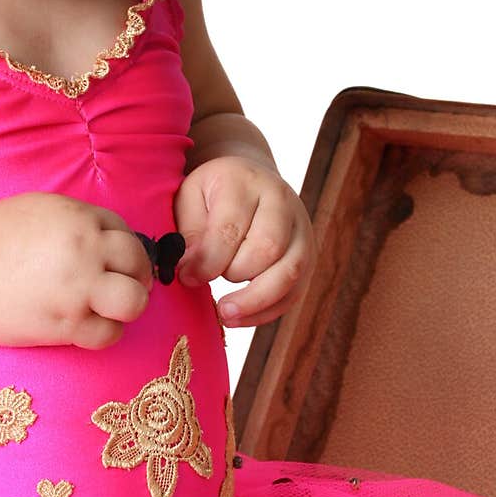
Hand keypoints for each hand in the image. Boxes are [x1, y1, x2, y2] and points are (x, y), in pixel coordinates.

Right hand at [0, 192, 152, 348]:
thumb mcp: (35, 210)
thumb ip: (73, 220)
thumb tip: (101, 238)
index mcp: (77, 217)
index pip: (123, 229)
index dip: (123, 248)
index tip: (116, 262)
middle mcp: (85, 249)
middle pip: (137, 262)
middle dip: (135, 275)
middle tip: (122, 286)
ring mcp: (79, 288)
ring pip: (133, 301)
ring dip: (127, 306)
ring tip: (110, 310)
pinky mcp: (67, 323)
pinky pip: (109, 333)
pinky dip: (104, 333)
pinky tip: (88, 327)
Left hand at [174, 157, 314, 325]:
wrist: (250, 179)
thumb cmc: (214, 194)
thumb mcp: (190, 198)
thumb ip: (189, 232)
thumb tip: (189, 271)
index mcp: (246, 182)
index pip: (231, 228)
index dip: (208, 261)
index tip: (186, 278)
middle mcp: (282, 202)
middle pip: (268, 249)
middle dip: (234, 274)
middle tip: (206, 284)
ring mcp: (301, 229)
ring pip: (290, 272)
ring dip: (255, 301)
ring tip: (224, 314)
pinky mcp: (309, 255)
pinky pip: (295, 292)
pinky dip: (267, 311)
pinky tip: (240, 317)